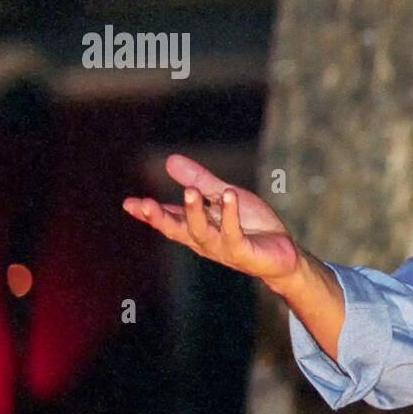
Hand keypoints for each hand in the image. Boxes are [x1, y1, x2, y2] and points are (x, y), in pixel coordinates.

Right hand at [122, 153, 298, 282]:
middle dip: (159, 218)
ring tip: (190, 191)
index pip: (169, 219)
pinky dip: (230, 214)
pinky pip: (233, 233)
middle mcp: (205, 240)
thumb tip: (169, 160)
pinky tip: (228, 195)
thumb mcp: (222, 196)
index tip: (128, 204)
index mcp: (196, 228)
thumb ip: (199, 180)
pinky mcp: (243, 252)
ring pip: (202, 231)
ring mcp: (223, 248)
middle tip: (143, 205)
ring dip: (195, 211)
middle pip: (177, 230)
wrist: (283, 253)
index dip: (148, 213)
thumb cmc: (252, 226)